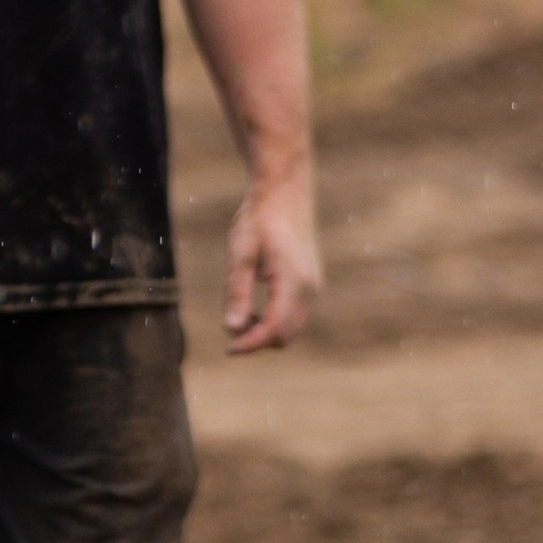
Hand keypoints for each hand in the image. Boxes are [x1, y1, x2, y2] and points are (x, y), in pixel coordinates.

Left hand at [221, 166, 319, 355]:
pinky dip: (275, 321)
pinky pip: (295, 315)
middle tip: (230, 329)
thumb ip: (237, 292)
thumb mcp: (240, 254)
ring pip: (292, 328)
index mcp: (294, 281)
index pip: (274, 329)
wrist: (285, 192)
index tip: (228, 350)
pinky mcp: (310, 283)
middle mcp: (310, 288)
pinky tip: (254, 307)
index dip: (250, 344)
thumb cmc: (259, 218)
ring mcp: (314, 286)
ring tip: (241, 313)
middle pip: (285, 335)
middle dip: (258, 340)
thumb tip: (232, 329)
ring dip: (266, 331)